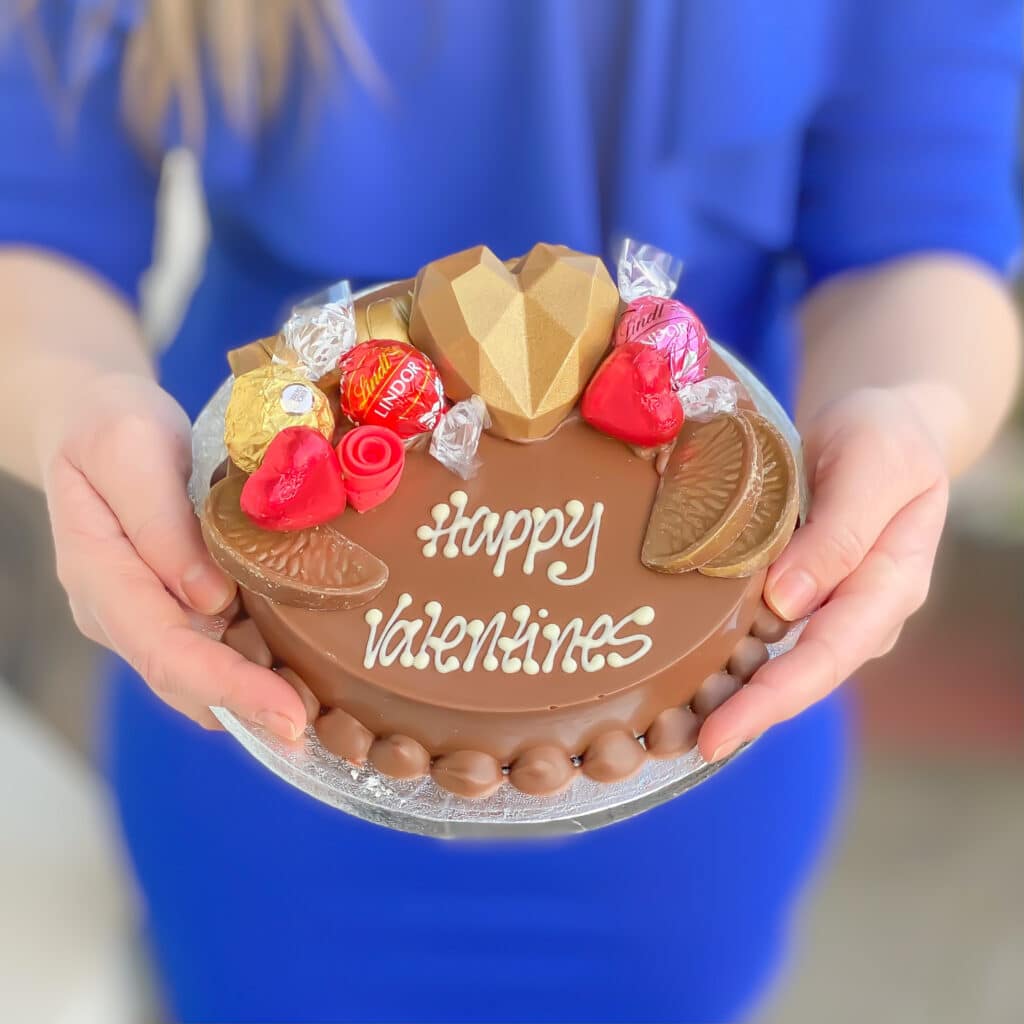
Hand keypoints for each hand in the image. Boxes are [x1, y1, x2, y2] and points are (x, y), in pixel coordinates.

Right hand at [41, 372, 307, 738]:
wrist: (94, 417)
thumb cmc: (110, 425)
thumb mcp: (131, 449)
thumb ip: (162, 524)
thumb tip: (212, 601)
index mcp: (101, 576)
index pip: (165, 650)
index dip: (227, 688)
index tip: (287, 715)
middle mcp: (124, 611)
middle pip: (188, 678)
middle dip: (253, 709)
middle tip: (323, 731)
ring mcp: (153, 611)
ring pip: (207, 671)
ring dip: (262, 697)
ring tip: (329, 715)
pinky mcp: (182, 602)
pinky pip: (221, 643)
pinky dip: (262, 664)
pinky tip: (311, 671)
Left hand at [698, 386, 949, 760]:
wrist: (885, 426)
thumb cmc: (885, 437)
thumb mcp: (875, 466)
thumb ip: (840, 534)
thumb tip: (787, 605)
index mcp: (889, 586)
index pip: (828, 656)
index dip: (773, 700)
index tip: (718, 733)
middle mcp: (859, 611)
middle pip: (797, 675)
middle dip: (741, 712)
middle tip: (675, 742)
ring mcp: (828, 605)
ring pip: (774, 661)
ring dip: (726, 690)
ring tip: (665, 719)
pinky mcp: (798, 592)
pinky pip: (760, 630)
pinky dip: (724, 650)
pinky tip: (681, 666)